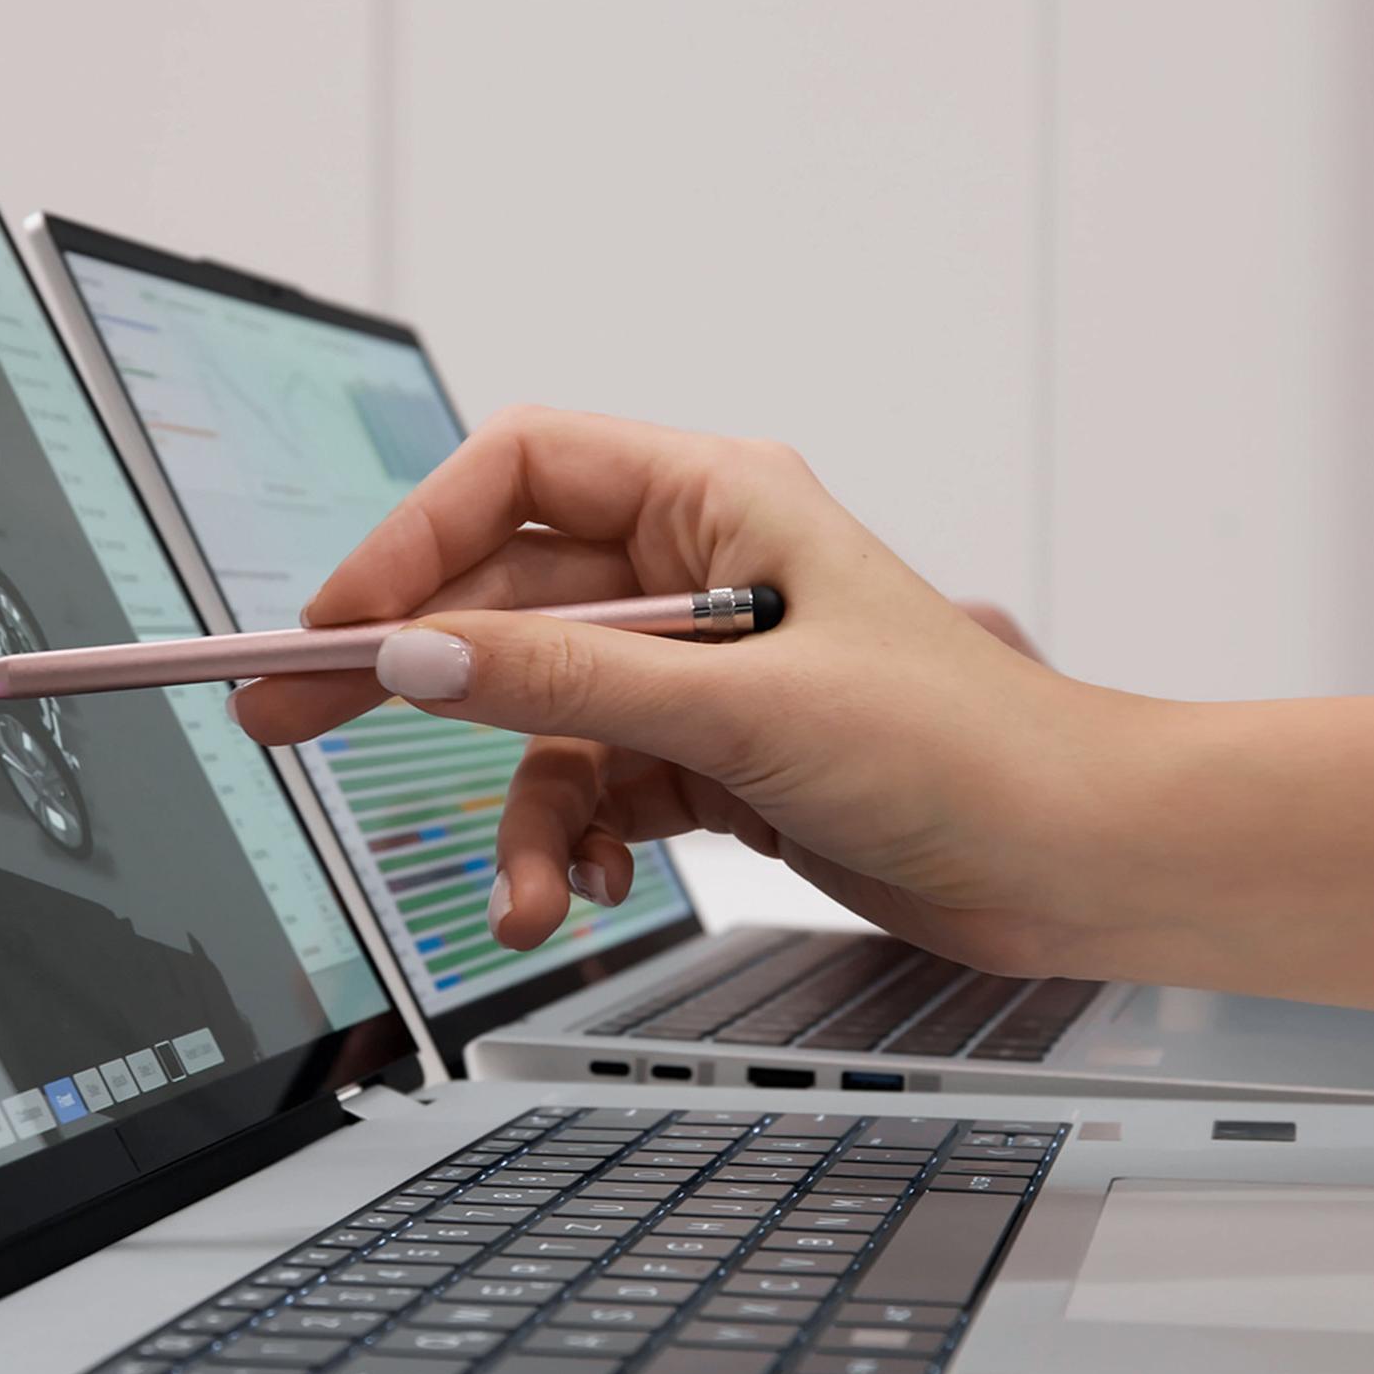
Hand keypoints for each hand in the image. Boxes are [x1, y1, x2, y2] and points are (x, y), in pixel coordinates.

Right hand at [231, 408, 1136, 966]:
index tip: (341, 619)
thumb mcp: (748, 709)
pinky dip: (568, 844)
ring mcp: (702, 670)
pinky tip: (576, 891)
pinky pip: (589, 787)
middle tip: (287, 721)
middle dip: (411, 673)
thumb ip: (569, 681)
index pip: (517, 475)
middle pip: (503, 598)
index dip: (413, 536)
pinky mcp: (713, 760)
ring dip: (514, 809)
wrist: (1086, 864)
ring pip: (540, 718)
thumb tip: (418, 651)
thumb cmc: (973, 750)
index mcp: (716, 499)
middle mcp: (698, 571)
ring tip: (522, 897)